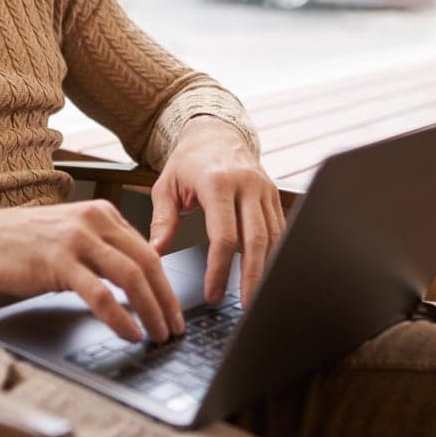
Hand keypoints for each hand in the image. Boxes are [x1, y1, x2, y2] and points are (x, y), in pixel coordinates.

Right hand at [0, 201, 184, 343]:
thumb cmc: (24, 241)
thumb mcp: (72, 236)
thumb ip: (103, 251)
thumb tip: (135, 285)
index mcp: (103, 215)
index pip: (148, 251)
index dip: (166, 284)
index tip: (174, 310)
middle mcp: (96, 221)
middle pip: (147, 263)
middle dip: (166, 300)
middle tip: (175, 328)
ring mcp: (78, 240)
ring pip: (131, 277)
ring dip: (151, 311)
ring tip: (158, 334)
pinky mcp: (60, 261)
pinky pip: (101, 294)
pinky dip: (121, 317)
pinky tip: (130, 332)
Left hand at [148, 117, 285, 307]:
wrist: (215, 132)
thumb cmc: (188, 161)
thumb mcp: (166, 186)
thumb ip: (162, 220)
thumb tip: (155, 253)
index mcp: (217, 182)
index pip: (224, 235)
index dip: (219, 269)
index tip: (213, 293)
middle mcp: (246, 184)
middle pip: (256, 239)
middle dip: (252, 276)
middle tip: (244, 305)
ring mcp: (264, 188)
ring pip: (274, 236)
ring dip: (267, 268)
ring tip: (256, 295)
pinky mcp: (274, 194)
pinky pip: (280, 228)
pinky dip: (276, 252)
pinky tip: (269, 272)